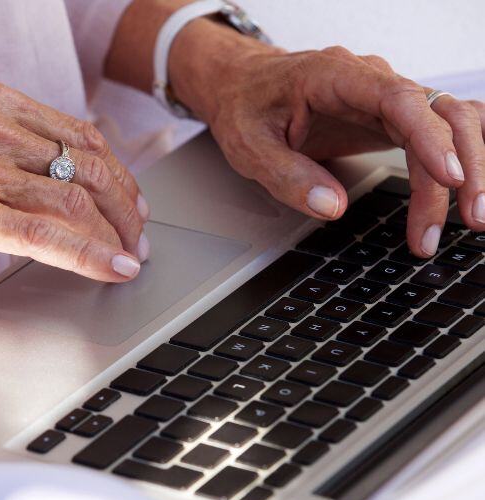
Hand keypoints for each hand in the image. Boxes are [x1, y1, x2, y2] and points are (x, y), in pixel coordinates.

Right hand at [0, 82, 149, 281]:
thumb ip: (0, 140)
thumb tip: (42, 167)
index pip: (81, 137)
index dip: (117, 172)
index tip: (131, 199)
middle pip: (90, 168)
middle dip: (126, 206)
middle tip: (139, 234)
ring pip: (78, 202)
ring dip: (115, 234)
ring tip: (130, 257)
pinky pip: (50, 237)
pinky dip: (91, 256)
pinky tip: (114, 270)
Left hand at [170, 26, 484, 257]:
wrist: (241, 85)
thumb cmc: (244, 107)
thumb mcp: (249, 146)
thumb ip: (288, 176)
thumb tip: (334, 208)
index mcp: (335, 76)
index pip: (398, 100)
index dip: (430, 138)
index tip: (451, 177)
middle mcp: (370, 81)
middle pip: (440, 112)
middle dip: (465, 165)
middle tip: (471, 219)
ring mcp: (384, 98)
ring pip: (449, 121)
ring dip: (469, 167)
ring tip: (470, 220)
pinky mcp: (389, 117)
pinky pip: (437, 131)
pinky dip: (456, 160)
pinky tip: (463, 194)